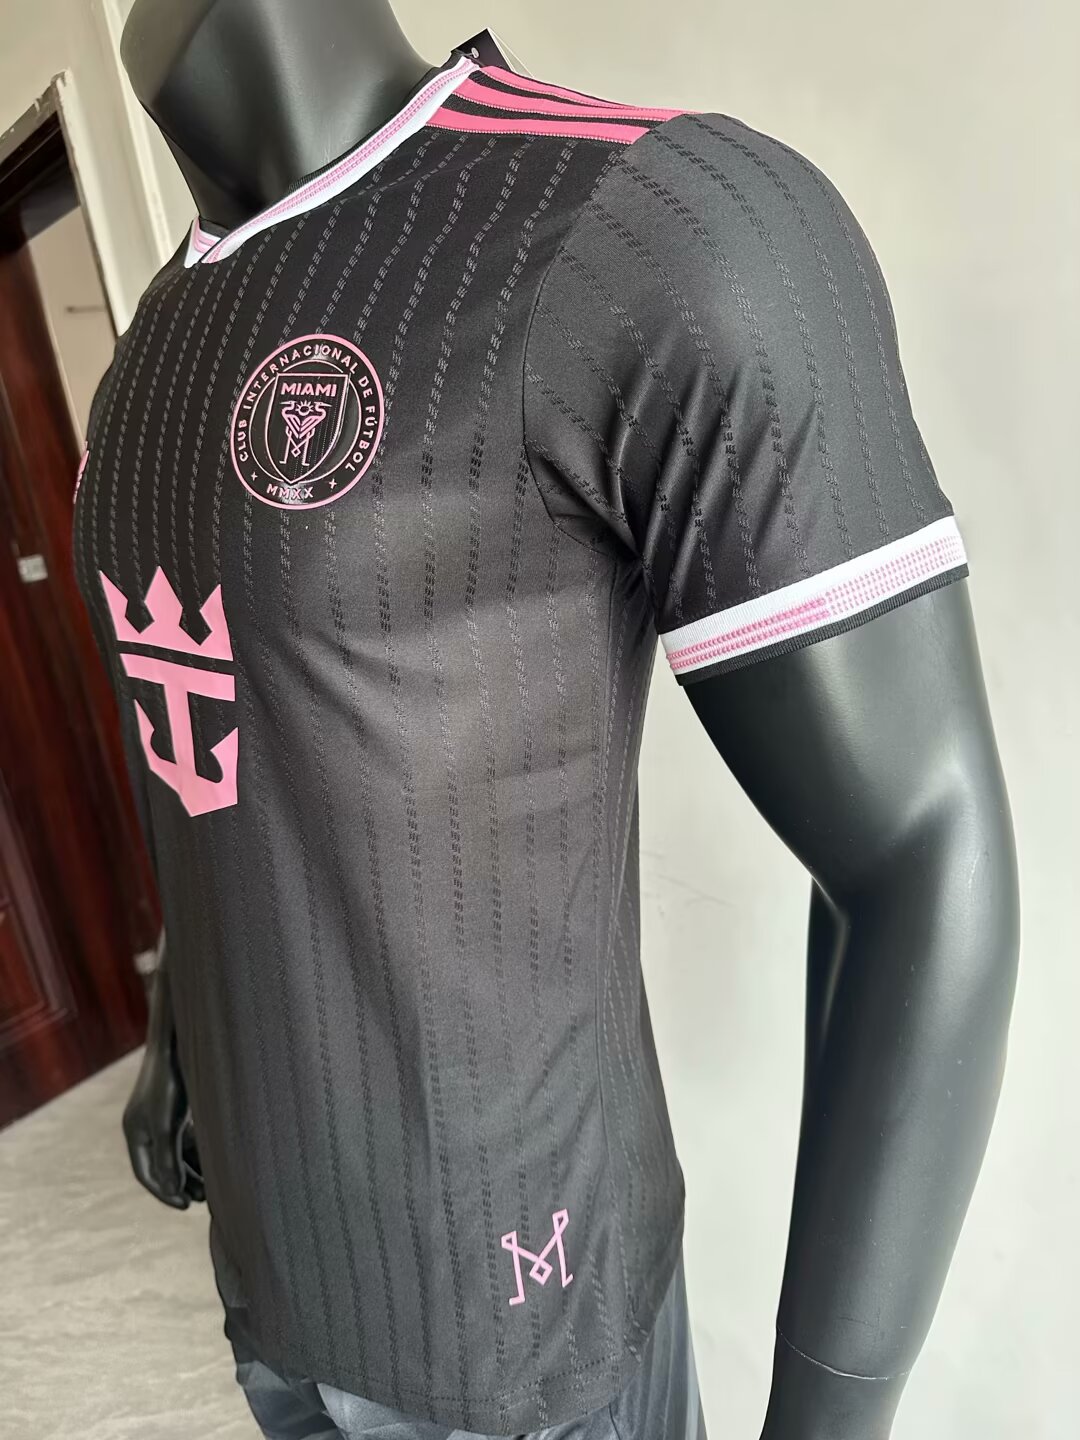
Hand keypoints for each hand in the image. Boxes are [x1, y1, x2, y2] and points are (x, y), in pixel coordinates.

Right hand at [122, 965, 204, 1208]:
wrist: (180, 1043)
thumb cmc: (170, 1083)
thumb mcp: (167, 1125)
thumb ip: (167, 1159)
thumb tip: (171, 1190)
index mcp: (135, 1132)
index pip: (146, 1173)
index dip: (164, 1192)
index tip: (185, 1205)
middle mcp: (146, 1126)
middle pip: (163, 1166)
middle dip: (181, 1183)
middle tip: (203, 1200)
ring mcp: (163, 1116)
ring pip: (177, 1153)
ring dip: (193, 1170)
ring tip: (213, 1186)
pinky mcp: (180, 1107)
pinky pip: (188, 1138)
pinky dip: (199, 1151)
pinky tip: (218, 1160)